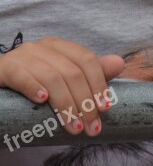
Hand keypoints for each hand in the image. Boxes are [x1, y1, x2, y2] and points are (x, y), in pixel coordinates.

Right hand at [0, 37, 123, 135]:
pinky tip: (43, 101)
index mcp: (59, 47)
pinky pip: (21, 76)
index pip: (86, 60)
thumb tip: (119, 64)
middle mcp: (41, 47)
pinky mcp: (3, 69)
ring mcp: (21, 56)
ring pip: (51, 77)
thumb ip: (89, 73)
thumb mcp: (62, 81)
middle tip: (92, 127)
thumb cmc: (32, 88)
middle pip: (71, 72)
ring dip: (66, 105)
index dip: (99, 83)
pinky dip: (34, 87)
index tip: (106, 108)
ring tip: (75, 126)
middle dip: (85, 101)